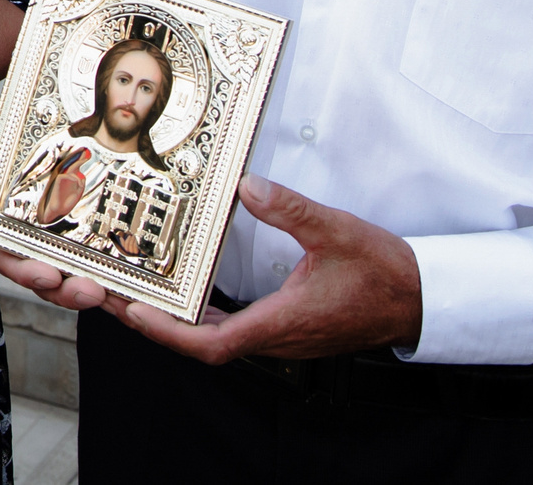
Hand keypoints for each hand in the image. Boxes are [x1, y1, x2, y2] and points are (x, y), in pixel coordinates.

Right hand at [0, 99, 117, 310]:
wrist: (95, 115)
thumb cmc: (47, 121)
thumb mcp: (17, 113)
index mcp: (16, 215)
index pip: (9, 254)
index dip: (23, 270)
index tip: (45, 272)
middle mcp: (43, 236)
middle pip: (44, 279)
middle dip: (62, 292)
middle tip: (86, 288)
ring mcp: (77, 244)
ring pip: (76, 285)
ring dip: (89, 294)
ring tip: (108, 291)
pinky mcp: (110, 247)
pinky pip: (111, 277)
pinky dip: (120, 290)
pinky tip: (135, 292)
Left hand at [112, 175, 421, 362]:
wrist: (421, 298)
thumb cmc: (384, 271)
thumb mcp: (336, 230)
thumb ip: (292, 209)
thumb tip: (248, 187)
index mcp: (284, 321)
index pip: (213, 345)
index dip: (168, 334)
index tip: (133, 313)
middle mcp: (277, 337)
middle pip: (202, 346)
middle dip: (155, 325)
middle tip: (112, 297)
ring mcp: (281, 336)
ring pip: (216, 341)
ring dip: (176, 323)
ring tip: (136, 295)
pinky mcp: (286, 329)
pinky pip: (234, 331)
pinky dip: (203, 319)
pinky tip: (187, 300)